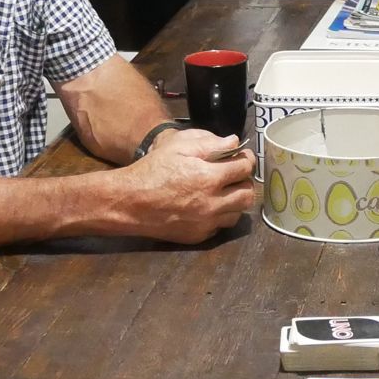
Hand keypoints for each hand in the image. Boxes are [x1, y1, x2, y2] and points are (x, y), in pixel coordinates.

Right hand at [112, 130, 256, 241]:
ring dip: (235, 200)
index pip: (245, 168)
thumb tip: (234, 142)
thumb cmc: (152, 170)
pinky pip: (221, 226)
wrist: (130, 202)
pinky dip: (221, 215)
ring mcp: (207, 222)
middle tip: (234, 174)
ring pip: (238, 213)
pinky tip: (209, 205)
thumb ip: (209, 142)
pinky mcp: (199, 235)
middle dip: (244, 181)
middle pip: (248, 194)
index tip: (243, 156)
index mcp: (210, 178)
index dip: (247, 159)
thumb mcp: (177, 146)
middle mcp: (213, 203)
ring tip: (223, 191)